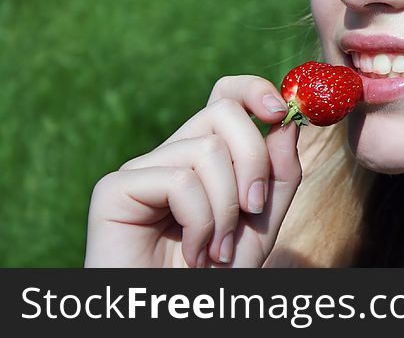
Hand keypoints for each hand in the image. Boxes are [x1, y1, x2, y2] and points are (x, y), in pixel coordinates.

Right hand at [84, 75, 300, 266]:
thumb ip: (279, 174)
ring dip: (226, 209)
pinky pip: (178, 181)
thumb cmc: (218, 275)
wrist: (175, 316)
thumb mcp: (263, 222)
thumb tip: (287, 123)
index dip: (253, 90)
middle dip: (254, 160)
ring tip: (217, 249)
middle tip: (253, 210)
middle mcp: (172, 154)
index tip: (280, 111)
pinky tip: (193, 253)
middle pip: (223, 112)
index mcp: (205, 155)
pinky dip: (200, 222)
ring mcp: (142, 169)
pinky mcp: (114, 189)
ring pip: (207, 150)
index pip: (226, 96)